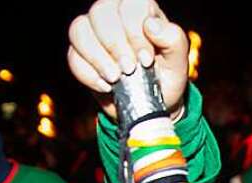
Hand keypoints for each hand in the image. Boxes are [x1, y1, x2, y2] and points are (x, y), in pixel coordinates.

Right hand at [68, 0, 188, 119]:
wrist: (152, 104)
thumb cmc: (167, 76)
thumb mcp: (178, 61)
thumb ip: (173, 39)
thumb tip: (151, 25)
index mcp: (140, 9)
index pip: (130, 3)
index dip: (134, 30)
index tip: (146, 59)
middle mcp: (114, 14)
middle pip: (100, 12)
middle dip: (115, 45)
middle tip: (130, 69)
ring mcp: (93, 32)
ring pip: (80, 30)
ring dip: (98, 58)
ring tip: (116, 78)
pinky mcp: (80, 54)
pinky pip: (73, 56)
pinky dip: (88, 74)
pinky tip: (106, 86)